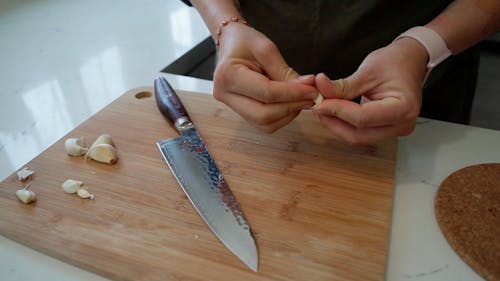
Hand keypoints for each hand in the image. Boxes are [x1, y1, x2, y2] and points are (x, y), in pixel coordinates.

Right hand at [214, 23, 316, 132]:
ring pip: (264, 124)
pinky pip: (264, 124)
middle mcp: (224, 95)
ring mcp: (230, 106)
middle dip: (291, 108)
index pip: (266, 93)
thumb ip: (284, 71)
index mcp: (228, 75)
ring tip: (302, 99)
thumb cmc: (245, 41)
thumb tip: (307, 88)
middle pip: (263, 115)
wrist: (229, 43)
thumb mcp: (266, 48)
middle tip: (311, 97)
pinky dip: (281, 117)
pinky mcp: (240, 112)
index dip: (293, 94)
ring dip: (288, 115)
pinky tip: (291, 103)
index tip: (312, 89)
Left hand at [312, 38, 428, 144]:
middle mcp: (402, 125)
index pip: (362, 118)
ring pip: (358, 138)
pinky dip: (345, 125)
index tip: (319, 102)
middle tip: (318, 106)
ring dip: (337, 125)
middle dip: (334, 122)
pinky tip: (335, 112)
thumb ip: (342, 86)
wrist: (409, 62)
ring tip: (325, 107)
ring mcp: (395, 130)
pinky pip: (361, 134)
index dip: (337, 111)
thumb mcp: (367, 71)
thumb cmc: (395, 63)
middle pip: (359, 135)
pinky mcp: (386, 130)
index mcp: (403, 108)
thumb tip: (319, 89)